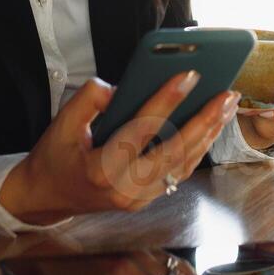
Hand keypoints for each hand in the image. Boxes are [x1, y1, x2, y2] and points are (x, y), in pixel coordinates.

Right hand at [0, 71, 239, 225]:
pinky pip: (178, 173)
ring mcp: (137, 198)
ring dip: (208, 134)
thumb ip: (88, 100)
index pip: (140, 130)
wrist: (47, 196)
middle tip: (226, 94)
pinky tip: (211, 126)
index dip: (166, 101)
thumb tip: (118, 87)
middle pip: (174, 152)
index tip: (189, 75)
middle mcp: (123, 188)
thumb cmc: (55, 156)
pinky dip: (197, 148)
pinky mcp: (145, 199)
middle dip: (204, 121)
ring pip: (182, 164)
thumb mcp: (61, 123)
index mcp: (100, 168)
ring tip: (226, 106)